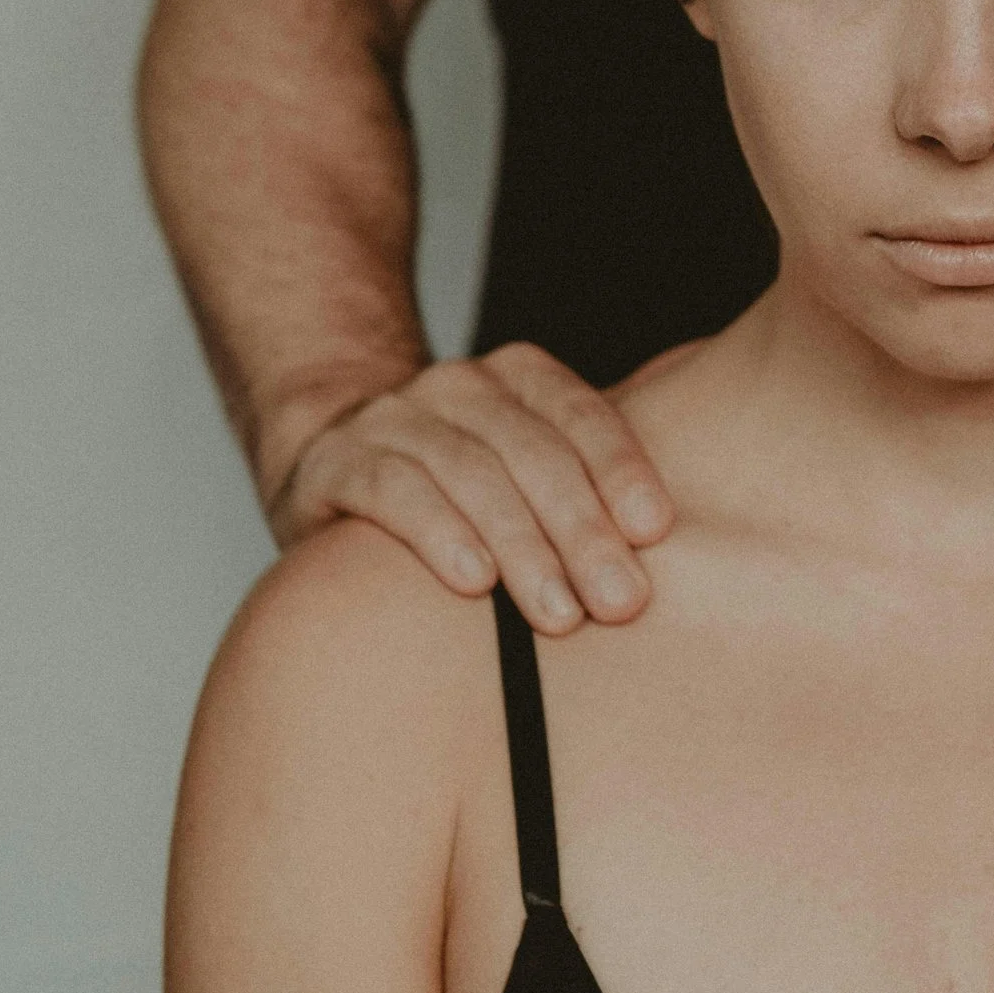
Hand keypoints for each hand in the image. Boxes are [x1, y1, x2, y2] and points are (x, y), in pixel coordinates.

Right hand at [261, 340, 696, 633]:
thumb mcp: (523, 473)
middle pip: (533, 453)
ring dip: (523, 547)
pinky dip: (439, 534)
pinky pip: (394, 491)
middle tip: (622, 602)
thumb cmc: (460, 488)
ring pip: (470, 474)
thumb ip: (584, 491)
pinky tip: (476, 583)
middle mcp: (459, 385)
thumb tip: (663, 556)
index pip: (581, 416)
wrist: (330, 462)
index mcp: (519, 378)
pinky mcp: (336, 461)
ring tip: (561, 614)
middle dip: (583, 530)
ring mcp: (393, 416)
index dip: (621, 470)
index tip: (656, 532)